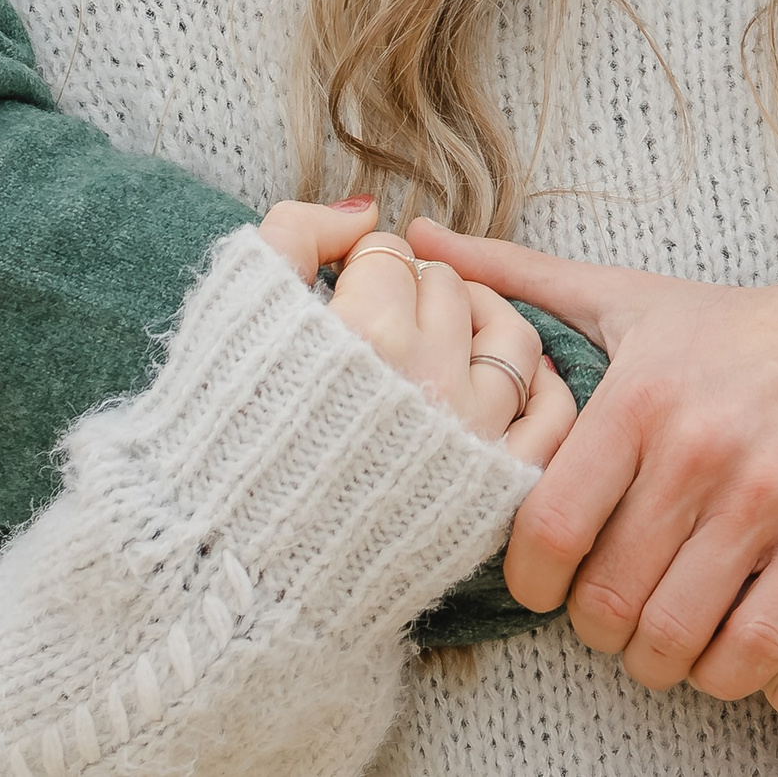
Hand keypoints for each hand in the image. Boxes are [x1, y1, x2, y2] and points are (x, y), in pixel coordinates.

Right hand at [258, 199, 575, 464]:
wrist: (234, 566)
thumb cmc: (227, 435)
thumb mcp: (237, 307)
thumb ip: (298, 230)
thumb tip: (365, 212)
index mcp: (369, 334)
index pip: (387, 255)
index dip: (356, 265)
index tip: (337, 295)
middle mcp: (429, 382)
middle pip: (446, 287)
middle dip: (410, 289)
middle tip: (378, 318)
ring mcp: (470, 437)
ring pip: (508, 334)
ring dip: (476, 320)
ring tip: (436, 336)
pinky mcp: (494, 489)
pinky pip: (550, 414)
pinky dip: (538, 386)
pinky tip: (496, 377)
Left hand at [408, 222, 777, 699]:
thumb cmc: (732, 325)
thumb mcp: (624, 295)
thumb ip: (516, 277)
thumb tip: (411, 234)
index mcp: (639, 395)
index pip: (550, 526)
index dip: (529, 581)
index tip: (540, 586)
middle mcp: (699, 447)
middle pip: (610, 598)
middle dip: (595, 631)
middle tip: (603, 618)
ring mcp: (768, 495)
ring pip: (677, 633)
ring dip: (655, 660)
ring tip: (653, 640)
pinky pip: (759, 648)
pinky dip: (724, 670)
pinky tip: (717, 647)